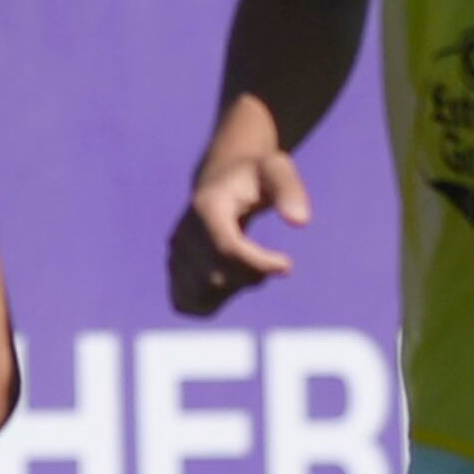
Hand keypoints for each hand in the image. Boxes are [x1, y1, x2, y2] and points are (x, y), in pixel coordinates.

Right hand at [169, 144, 311, 315]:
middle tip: (271, 262)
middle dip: (251, 276)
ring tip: (248, 267)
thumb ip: (289, 191)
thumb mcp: (276, 170)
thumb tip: (301, 222)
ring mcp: (174, 254)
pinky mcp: (173, 271)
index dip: (258, 265)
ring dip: (234, 290)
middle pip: (216, 278)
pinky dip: (214, 301)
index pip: (226, 250)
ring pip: (202, 295)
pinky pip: (188, 304)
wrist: (220, 179)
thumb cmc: (253, 175)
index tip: (287, 264)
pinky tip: (230, 282)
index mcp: (205, 208)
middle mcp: (182, 233)